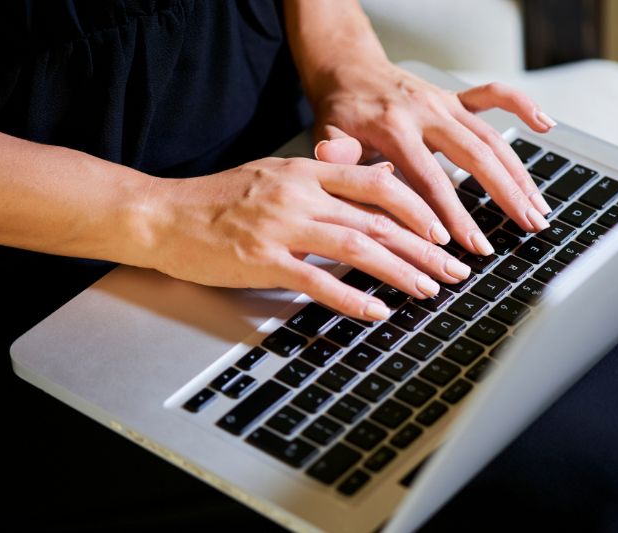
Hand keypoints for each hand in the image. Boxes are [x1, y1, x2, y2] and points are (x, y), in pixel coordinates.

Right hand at [144, 157, 471, 318]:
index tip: (442, 231)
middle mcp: (300, 195)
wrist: (164, 214)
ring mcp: (281, 228)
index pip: (378, 184)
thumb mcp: (278, 173)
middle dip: (424, 249)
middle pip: (378, 220)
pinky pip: (319, 282)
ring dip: (400, 272)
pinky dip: (353, 299)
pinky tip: (378, 312)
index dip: (418, 208)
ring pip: (358, 248)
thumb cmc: (220, 198)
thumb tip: (381, 178)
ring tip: (428, 291)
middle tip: (453, 271)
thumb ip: (329, 176)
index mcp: (307, 171)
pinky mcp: (262, 261)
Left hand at [308, 59, 556, 254]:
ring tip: (539, 207)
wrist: (348, 71)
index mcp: (394, 129)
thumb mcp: (327, 134)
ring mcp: (444, 103)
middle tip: (527, 227)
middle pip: (475, 157)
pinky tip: (546, 125)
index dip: (451, 213)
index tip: (470, 243)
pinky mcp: (454, 97)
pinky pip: (493, 96)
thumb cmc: (340, 112)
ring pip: (492, 137)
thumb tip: (340, 165)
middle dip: (505, 195)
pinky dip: (522, 106)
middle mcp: (426, 113)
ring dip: (520, 172)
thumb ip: (337, 154)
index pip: (429, 179)